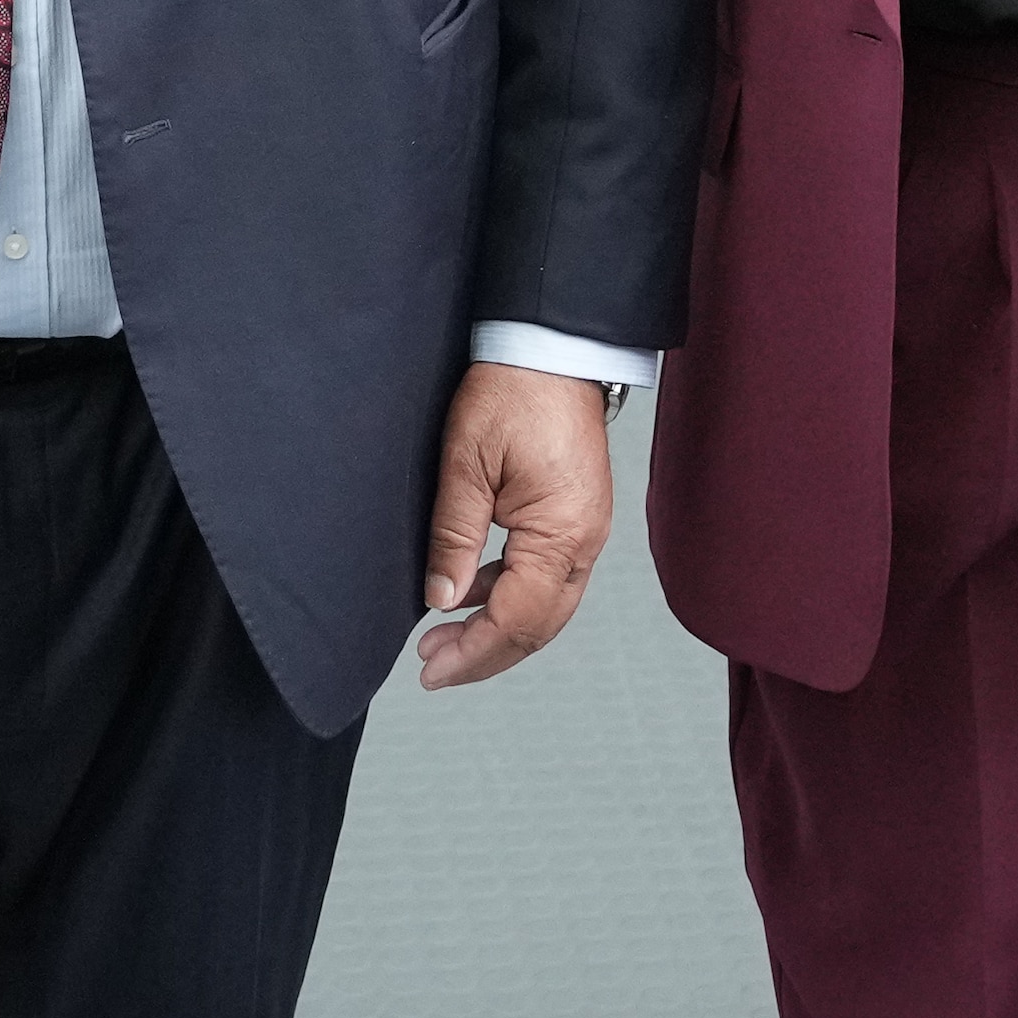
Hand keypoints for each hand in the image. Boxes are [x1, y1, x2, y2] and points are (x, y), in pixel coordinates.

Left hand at [416, 363, 617, 689]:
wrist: (550, 348)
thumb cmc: (512, 391)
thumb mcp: (466, 462)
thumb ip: (454, 536)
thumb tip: (442, 598)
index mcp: (561, 532)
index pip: (517, 618)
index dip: (473, 652)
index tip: (431, 669)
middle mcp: (585, 541)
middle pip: (539, 627)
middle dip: (485, 654)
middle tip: (432, 667)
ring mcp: (586, 531)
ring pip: (546, 608)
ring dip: (497, 629)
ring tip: (443, 639)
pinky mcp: (577, 519)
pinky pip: (547, 578)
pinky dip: (509, 596)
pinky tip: (471, 596)